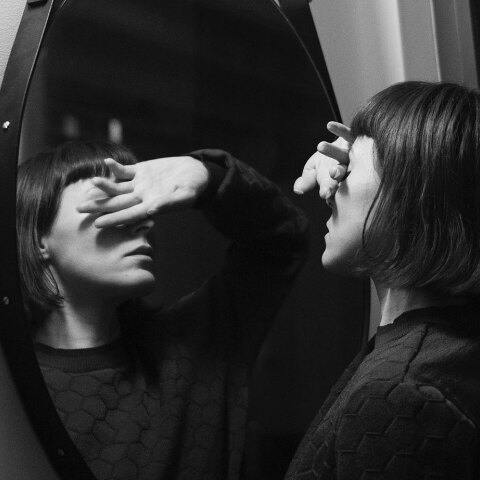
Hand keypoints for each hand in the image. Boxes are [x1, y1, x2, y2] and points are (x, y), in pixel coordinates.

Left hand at [77, 156, 208, 227]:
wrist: (196, 173)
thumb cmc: (194, 187)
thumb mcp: (185, 196)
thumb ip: (168, 204)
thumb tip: (151, 211)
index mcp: (151, 205)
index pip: (128, 214)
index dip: (113, 219)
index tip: (98, 224)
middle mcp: (142, 196)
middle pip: (116, 203)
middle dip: (99, 206)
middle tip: (79, 210)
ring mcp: (140, 183)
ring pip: (117, 187)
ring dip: (103, 187)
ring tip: (88, 187)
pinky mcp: (142, 170)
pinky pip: (125, 171)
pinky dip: (115, 168)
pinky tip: (106, 164)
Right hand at [293, 121, 353, 200]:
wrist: (338, 147)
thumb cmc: (324, 164)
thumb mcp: (312, 172)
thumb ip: (307, 181)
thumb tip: (297, 190)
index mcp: (335, 181)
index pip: (332, 187)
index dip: (328, 190)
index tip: (325, 193)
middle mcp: (346, 169)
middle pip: (341, 171)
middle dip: (337, 172)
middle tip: (332, 172)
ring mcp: (352, 153)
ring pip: (343, 153)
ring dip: (332, 150)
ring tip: (320, 146)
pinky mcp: (353, 138)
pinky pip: (348, 133)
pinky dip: (339, 130)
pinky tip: (329, 126)